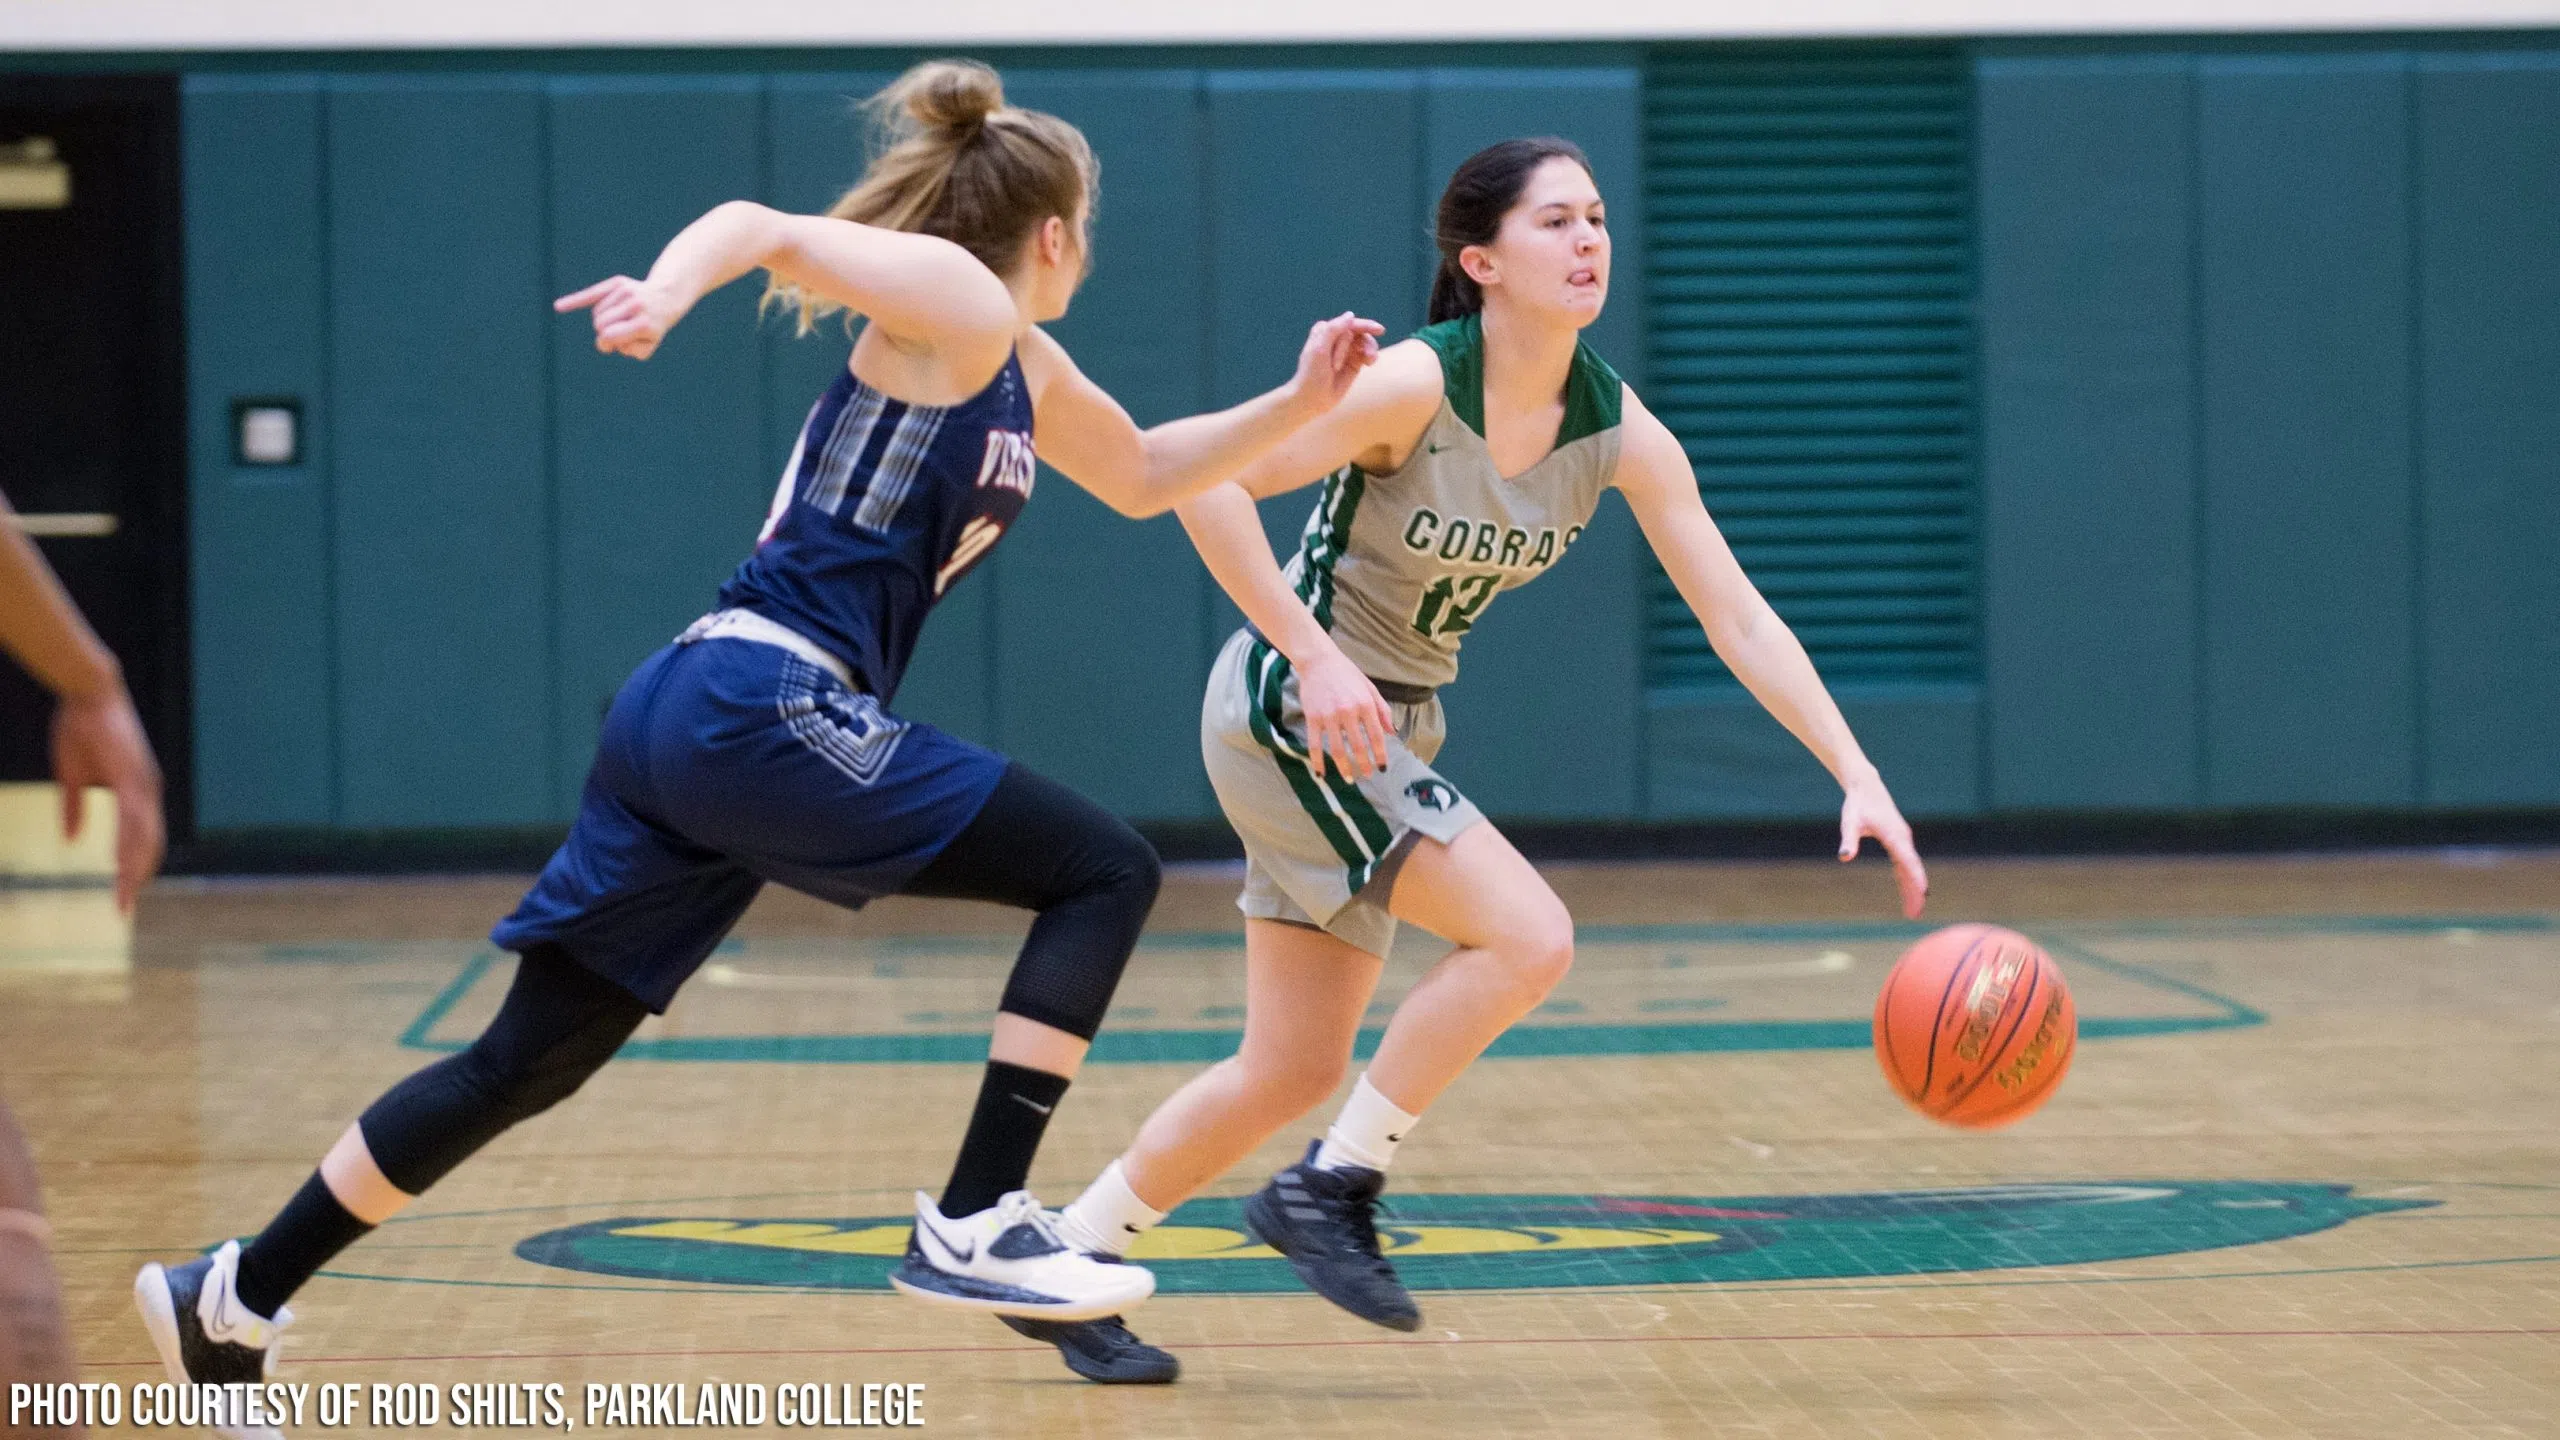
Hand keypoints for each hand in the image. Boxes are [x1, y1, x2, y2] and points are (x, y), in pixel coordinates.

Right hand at [51, 686, 163, 912]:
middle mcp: (147, 792)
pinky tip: (122, 863)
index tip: (120, 895)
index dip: (131, 866)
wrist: (87, 693)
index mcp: (136, 793)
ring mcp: (142, 784)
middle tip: (122, 907)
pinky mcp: (131, 775)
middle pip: (148, 844)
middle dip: (136, 877)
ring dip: (133, 867)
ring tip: (123, 895)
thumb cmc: (80, 730)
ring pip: (144, 836)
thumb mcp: (72, 776)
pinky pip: (132, 817)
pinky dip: (129, 842)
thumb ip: (74, 808)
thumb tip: (72, 838)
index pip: (140, 839)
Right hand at [555, 275, 687, 360]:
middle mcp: (635, 305)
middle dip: (603, 331)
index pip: (609, 336)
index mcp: (644, 324)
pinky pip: (593, 292)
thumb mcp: (647, 345)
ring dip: (603, 319)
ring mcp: (627, 292)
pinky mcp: (619, 282)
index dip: (605, 343)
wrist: (665, 298)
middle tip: (617, 332)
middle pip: (600, 323)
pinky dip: (575, 300)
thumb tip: (605, 340)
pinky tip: (558, 307)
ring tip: (622, 318)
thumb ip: (627, 349)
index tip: (611, 345)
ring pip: (597, 311)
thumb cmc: (653, 327)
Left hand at [1284, 312, 1385, 417]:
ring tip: (1370, 361)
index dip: (1364, 326)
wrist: (1312, 398)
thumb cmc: (1312, 374)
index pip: (1348, 323)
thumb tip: (1351, 315)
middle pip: (1359, 332)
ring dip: (1370, 349)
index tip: (1379, 330)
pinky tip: (1370, 363)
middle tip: (1369, 356)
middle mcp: (1336, 338)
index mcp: (1325, 331)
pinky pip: (1366, 354)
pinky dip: (1371, 356)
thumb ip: (1333, 329)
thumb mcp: (1319, 349)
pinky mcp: (1353, 363)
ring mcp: (1345, 351)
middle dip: (1366, 342)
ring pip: (1365, 342)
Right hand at [1294, 642, 1396, 783]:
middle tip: (1368, 776)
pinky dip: (1317, 761)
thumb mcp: (1369, 688)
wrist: (1318, 660)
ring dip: (1344, 767)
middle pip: (1359, 746)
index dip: (1381, 754)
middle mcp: (1349, 711)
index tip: (1383, 767)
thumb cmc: (1346, 673)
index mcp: (1365, 704)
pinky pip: (1315, 745)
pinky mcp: (1312, 718)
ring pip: (1338, 749)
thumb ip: (1382, 710)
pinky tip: (1321, 774)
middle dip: (1365, 764)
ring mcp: (1329, 716)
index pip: (1377, 736)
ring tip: (1349, 779)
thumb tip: (1392, 732)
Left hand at [1838, 772, 1926, 919]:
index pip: (1908, 861)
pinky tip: (1906, 892)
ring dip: (1912, 889)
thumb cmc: (1857, 805)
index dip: (1916, 878)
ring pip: (1910, 868)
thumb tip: (1844, 857)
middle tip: (1915, 915)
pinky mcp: (1898, 841)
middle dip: (1915, 892)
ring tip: (1913, 911)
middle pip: (1912, 869)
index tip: (1924, 893)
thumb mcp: (1850, 822)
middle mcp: (1903, 838)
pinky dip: (1906, 879)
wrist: (1866, 787)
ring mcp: (1903, 840)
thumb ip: (1848, 840)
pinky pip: (1905, 864)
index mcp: (1894, 835)